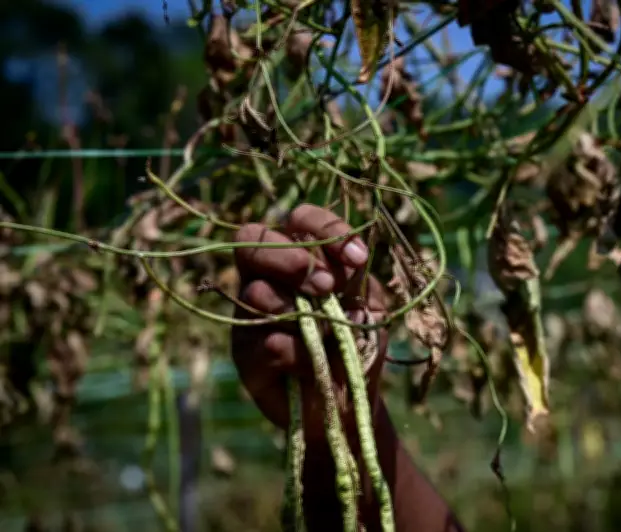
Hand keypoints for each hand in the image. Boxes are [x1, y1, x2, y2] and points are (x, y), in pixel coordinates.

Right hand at [230, 204, 388, 443]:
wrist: (349, 404)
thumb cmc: (358, 344)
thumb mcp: (370, 308)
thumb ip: (358, 283)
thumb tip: (340, 270)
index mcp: (301, 254)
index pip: (300, 219)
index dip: (326, 227)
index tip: (357, 258)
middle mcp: (267, 276)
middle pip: (251, 239)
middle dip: (291, 259)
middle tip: (325, 286)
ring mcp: (249, 314)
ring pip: (254, 291)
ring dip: (295, 309)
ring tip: (328, 332)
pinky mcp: (244, 353)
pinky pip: (261, 340)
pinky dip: (294, 351)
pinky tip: (312, 364)